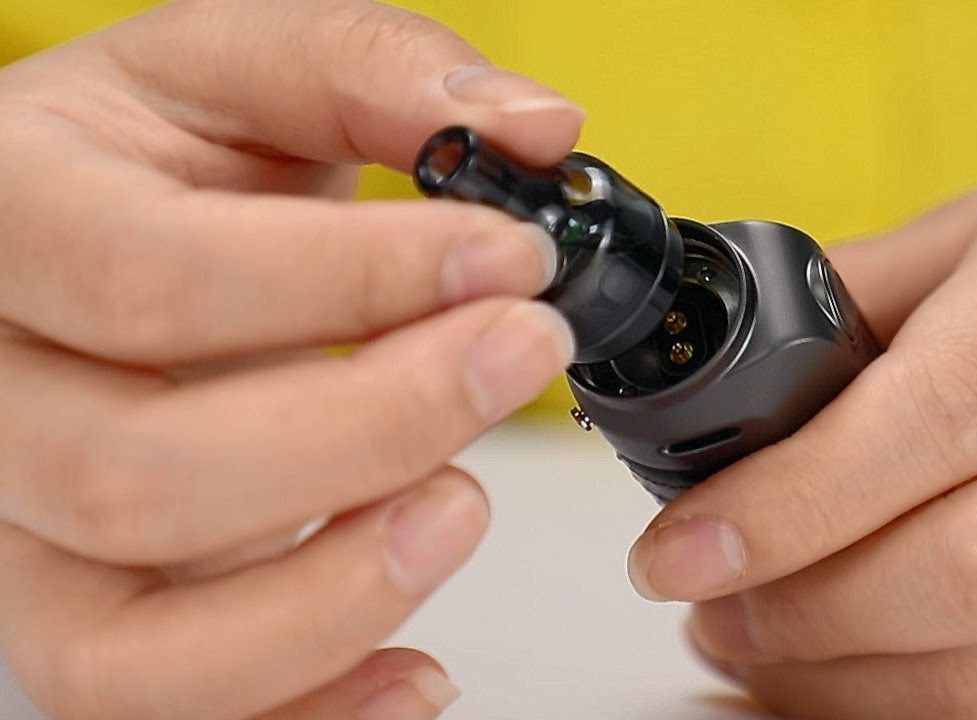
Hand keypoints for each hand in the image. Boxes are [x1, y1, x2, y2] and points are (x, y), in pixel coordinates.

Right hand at [0, 1, 579, 717]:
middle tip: (519, 355)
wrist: (112, 235)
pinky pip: (160, 719)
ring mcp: (23, 529)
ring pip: (122, 650)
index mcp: (11, 222)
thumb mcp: (250, 71)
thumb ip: (381, 72)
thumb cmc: (170, 158)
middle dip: (371, 432)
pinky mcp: (88, 611)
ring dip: (327, 604)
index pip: (153, 281)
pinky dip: (306, 719)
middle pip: (137, 478)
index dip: (353, 281)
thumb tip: (533, 126)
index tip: (510, 258)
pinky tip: (416, 673)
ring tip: (463, 508)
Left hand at [626, 153, 976, 717]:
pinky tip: (854, 662)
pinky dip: (923, 700)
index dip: (796, 503)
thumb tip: (709, 402)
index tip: (686, 548)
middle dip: (807, 613)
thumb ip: (847, 305)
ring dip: (845, 678)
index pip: (940, 412)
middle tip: (710, 602)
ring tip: (755, 638)